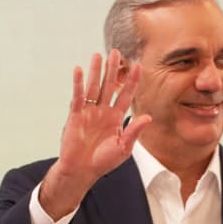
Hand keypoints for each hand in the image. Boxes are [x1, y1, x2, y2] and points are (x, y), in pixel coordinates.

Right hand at [40, 49, 149, 218]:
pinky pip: (78, 97)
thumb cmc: (103, 161)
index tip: (138, 66)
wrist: (82, 171)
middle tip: (116, 52)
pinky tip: (80, 70)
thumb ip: (133, 131)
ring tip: (98, 55)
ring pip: (94, 87)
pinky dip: (79, 84)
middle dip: (112, 70)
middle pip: (109, 86)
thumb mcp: (123, 147)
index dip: (131, 81)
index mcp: (116, 117)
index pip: (126, 95)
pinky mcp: (75, 116)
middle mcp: (103, 111)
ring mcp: (89, 112)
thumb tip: (147, 117)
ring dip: (96, 71)